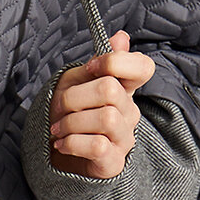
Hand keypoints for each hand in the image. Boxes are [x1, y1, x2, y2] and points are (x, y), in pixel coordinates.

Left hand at [48, 31, 155, 178]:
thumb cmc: (70, 115)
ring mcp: (125, 138)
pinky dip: (72, 142)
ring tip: (58, 130)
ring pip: (106, 117)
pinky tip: (62, 144)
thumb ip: (100, 62)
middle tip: (60, 108)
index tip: (90, 67)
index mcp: (124, 89)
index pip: (143, 67)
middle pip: (110, 90)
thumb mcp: (79, 83)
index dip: (116, 62)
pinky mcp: (114, 163)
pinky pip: (98, 145)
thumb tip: (121, 37)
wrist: (55, 156)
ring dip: (71, 122)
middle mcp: (130, 112)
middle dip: (75, 96)